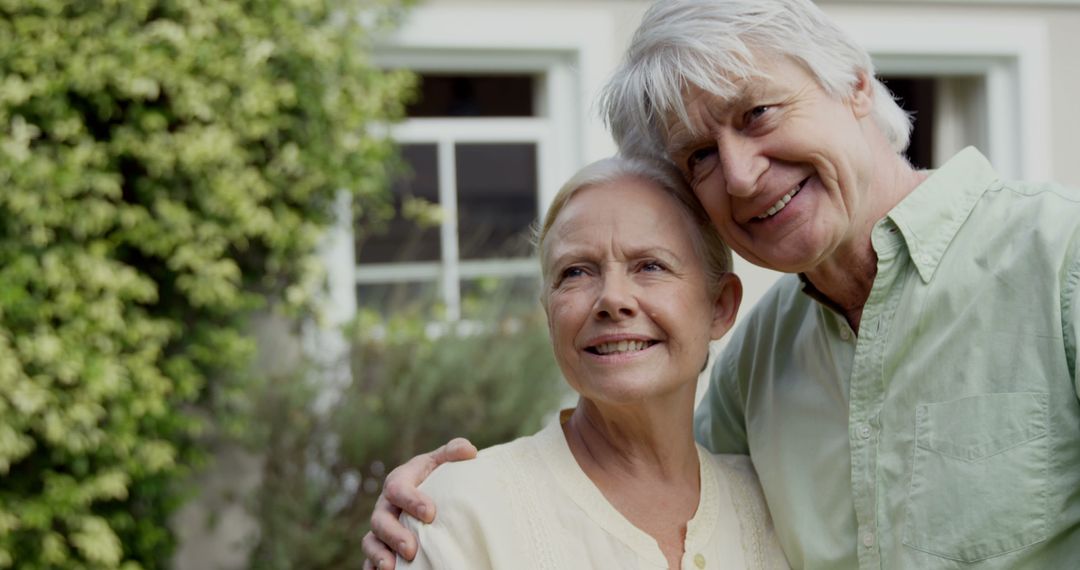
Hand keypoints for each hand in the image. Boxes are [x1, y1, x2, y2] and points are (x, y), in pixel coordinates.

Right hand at [361, 438, 477, 568]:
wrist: (425, 491)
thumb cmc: (435, 476)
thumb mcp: (442, 461)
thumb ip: (453, 451)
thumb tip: (470, 451)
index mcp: (398, 481)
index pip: (397, 488)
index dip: (411, 500)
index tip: (431, 514)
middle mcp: (385, 505)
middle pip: (380, 520)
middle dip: (394, 535)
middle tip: (411, 549)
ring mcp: (381, 527)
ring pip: (371, 541)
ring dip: (379, 555)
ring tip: (392, 569)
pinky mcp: (381, 545)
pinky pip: (370, 558)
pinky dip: (372, 567)